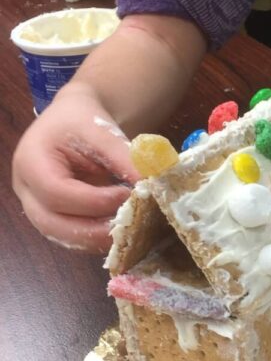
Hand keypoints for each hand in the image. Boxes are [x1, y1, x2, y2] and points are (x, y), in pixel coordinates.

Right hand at [12, 84, 139, 252]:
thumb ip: (126, 159)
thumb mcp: (104, 132)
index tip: (127, 196)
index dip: (94, 200)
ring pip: (62, 237)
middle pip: (52, 224)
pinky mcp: (54, 218)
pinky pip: (73, 237)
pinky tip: (123, 232)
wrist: (74, 122)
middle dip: (94, 230)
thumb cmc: (84, 122)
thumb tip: (154, 186)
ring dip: (98, 239)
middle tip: (130, 226)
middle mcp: (26, 190)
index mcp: (31, 162)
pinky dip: (98, 238)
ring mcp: (37, 207)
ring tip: (130, 230)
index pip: (56, 192)